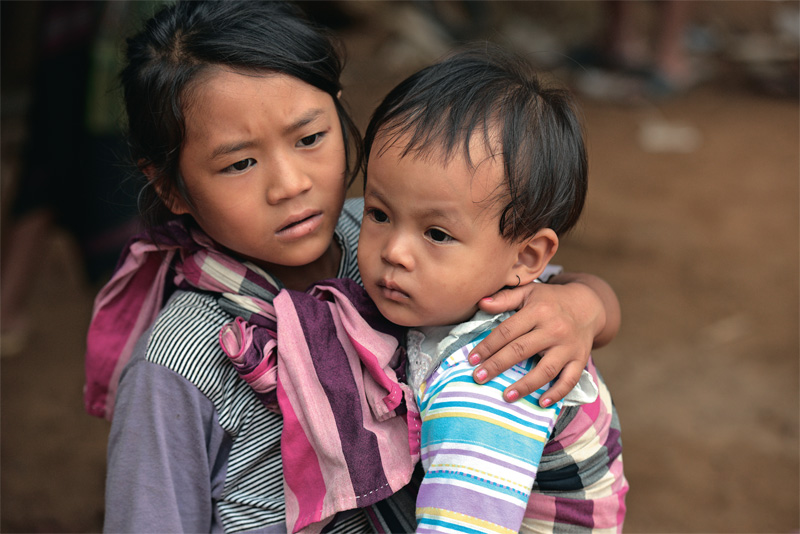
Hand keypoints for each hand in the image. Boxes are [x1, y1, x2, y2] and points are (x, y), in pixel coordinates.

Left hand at [468, 273, 618, 404]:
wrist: (589, 305)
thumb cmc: (551, 300)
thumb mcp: (529, 291)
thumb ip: (505, 298)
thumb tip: (481, 302)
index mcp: (538, 311)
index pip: (507, 331)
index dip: (487, 346)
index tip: (471, 359)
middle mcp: (554, 329)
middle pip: (521, 350)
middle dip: (497, 366)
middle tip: (478, 378)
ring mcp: (568, 346)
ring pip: (545, 369)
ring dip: (525, 385)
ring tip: (506, 396)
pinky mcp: (580, 359)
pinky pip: (569, 380)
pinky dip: (557, 393)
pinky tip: (541, 403)